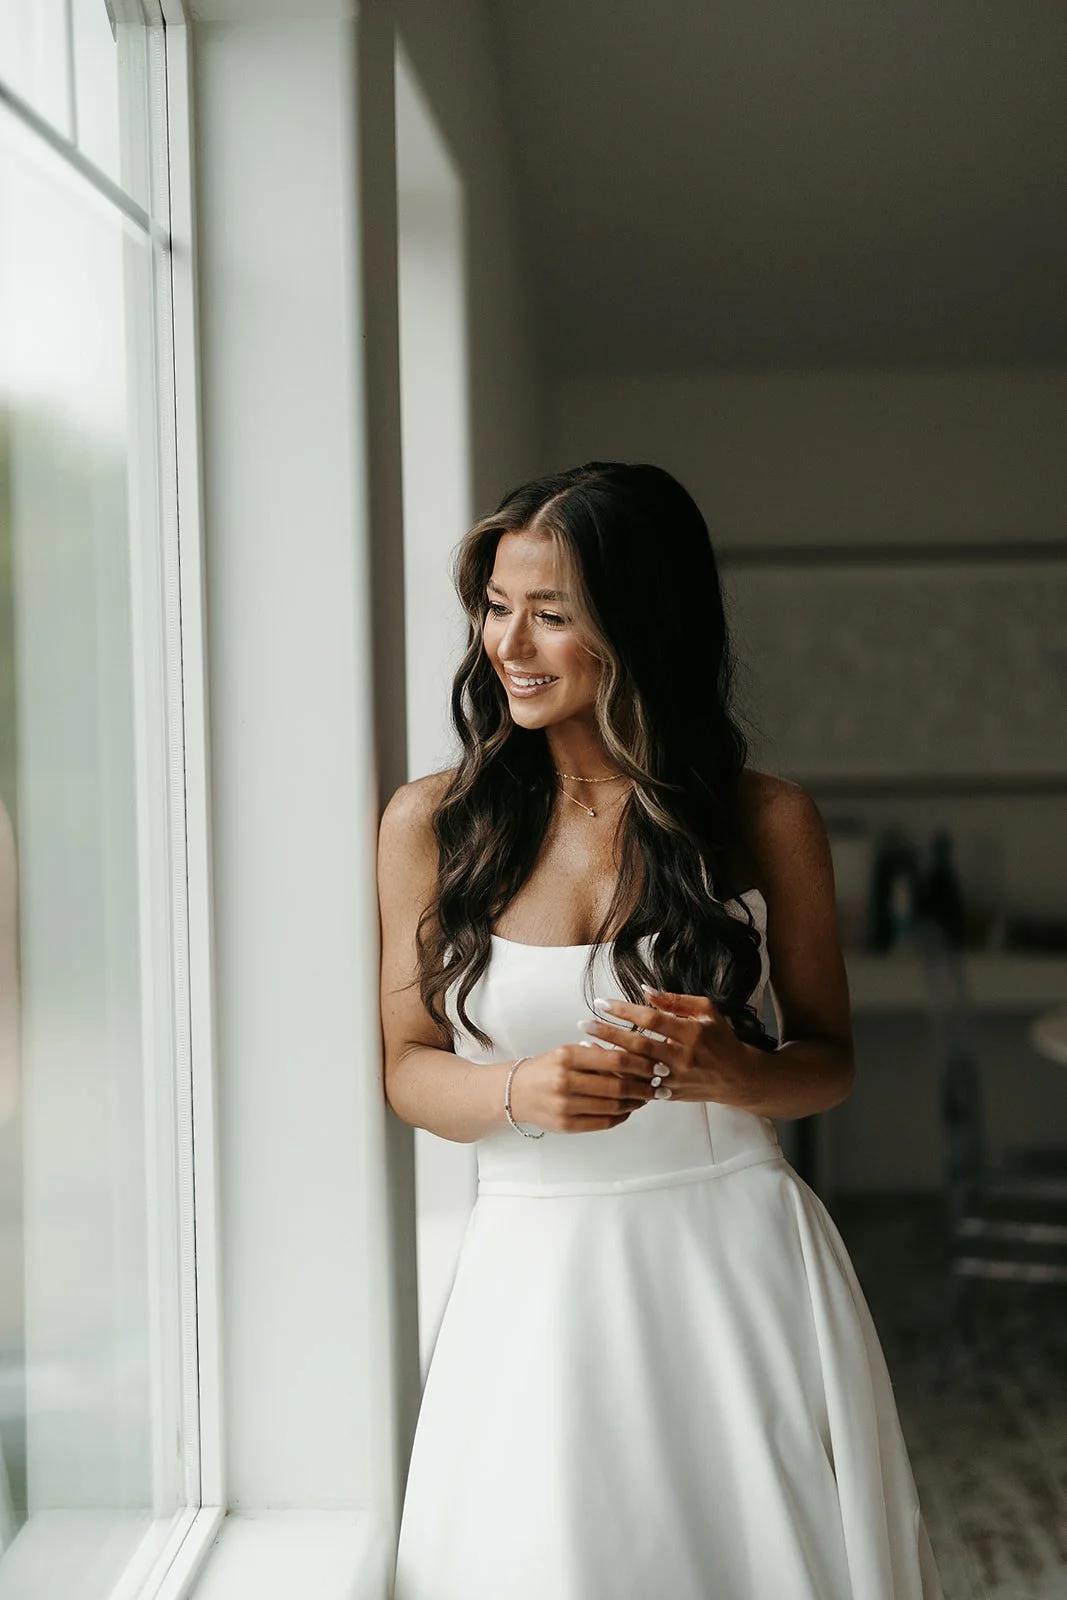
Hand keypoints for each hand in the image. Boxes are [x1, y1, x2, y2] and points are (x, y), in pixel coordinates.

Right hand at [506, 1040, 658, 1133]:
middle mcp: (565, 1081)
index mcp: (567, 1056)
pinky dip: (621, 1116)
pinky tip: (629, 1109)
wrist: (514, 1092)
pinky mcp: (566, 1125)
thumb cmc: (547, 1069)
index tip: (656, 1066)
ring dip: (636, 1102)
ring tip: (647, 1097)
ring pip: (613, 1106)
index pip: (614, 1059)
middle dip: (644, 1086)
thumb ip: (598, 1056)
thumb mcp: (567, 1052)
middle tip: (659, 1085)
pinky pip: (603, 1123)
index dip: (641, 1064)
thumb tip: (637, 1062)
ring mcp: (564, 1106)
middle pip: (617, 1085)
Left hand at [577, 986, 761, 1108]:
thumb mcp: (706, 1011)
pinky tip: (602, 1069)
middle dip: (609, 1033)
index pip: (652, 1019)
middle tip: (584, 1023)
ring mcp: (676, 1079)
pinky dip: (621, 1077)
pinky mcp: (671, 1094)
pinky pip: (641, 1086)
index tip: (602, 1002)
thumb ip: (675, 1000)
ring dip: (609, 1057)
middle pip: (639, 1044)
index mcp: (692, 1033)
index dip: (625, 1010)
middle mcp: (683, 1058)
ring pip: (637, 1069)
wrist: (737, 1077)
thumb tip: (645, 990)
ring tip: (586, 1045)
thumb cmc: (720, 1038)